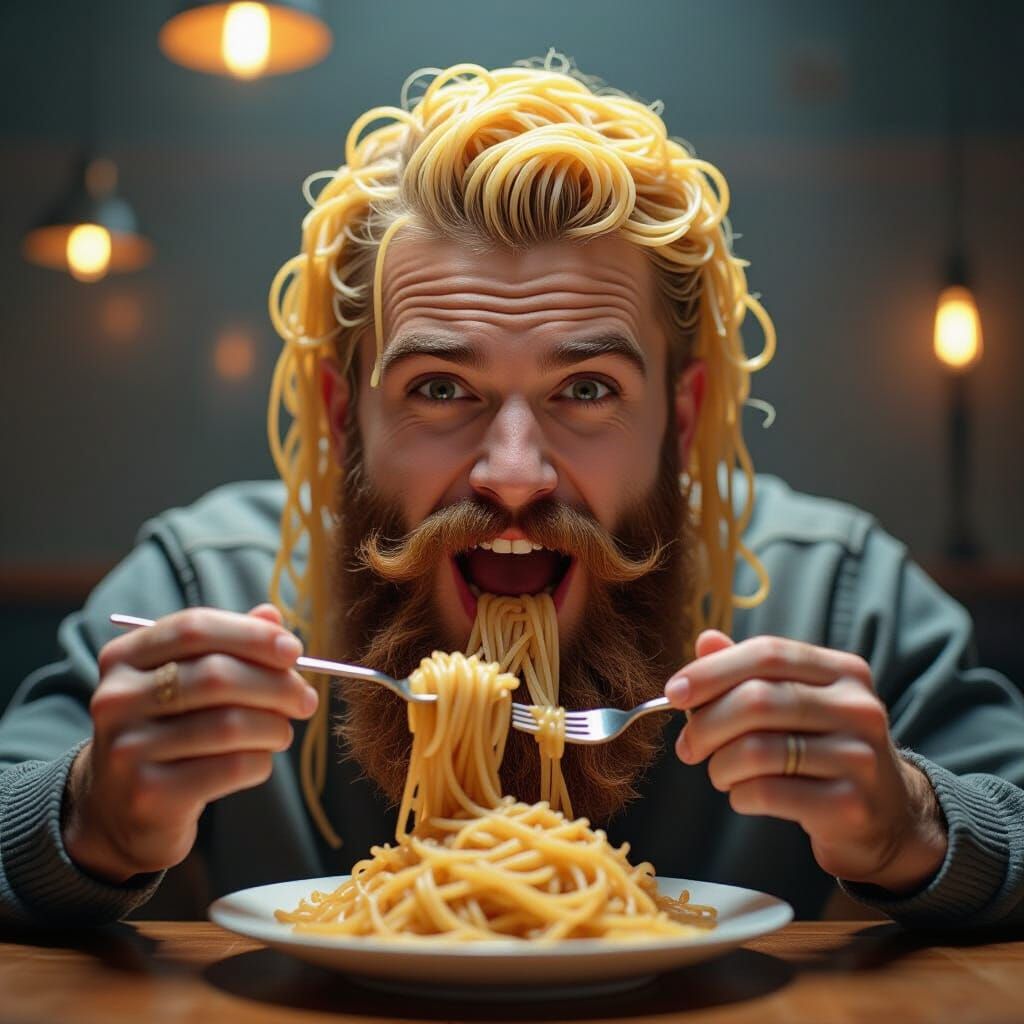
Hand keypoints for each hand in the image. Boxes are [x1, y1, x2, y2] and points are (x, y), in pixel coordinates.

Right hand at [63, 604, 317, 883]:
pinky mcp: (148, 795)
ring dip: (273, 727)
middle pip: (216, 675)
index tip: (294, 651)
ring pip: (228, 724)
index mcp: (123, 658)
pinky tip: (261, 760)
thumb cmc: (168, 731)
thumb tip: (272, 616)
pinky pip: (230, 768)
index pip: (194, 628)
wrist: (121, 810)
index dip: (252, 635)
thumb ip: (227, 645)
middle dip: (276, 685)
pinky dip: (260, 761)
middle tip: (305, 699)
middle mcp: (116, 698)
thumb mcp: (185, 682)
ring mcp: (127, 749)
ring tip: (283, 732)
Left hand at [664, 631, 947, 892]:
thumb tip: (706, 640)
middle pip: (757, 700)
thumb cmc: (823, 750)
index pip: (767, 653)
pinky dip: (740, 795)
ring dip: (720, 765)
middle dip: (706, 724)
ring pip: (758, 750)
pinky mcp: (851, 805)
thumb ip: (751, 672)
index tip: (673, 693)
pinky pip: (769, 793)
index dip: (711, 671)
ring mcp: (859, 757)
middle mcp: (858, 707)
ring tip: (718, 773)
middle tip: (687, 747)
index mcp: (842, 670)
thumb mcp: (796, 702)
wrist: (886, 818)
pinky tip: (741, 796)